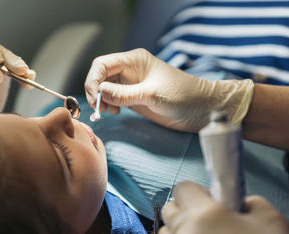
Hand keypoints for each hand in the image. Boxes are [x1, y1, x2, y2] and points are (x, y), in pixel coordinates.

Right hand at [84, 48, 253, 131]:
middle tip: (99, 108)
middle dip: (95, 91)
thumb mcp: (152, 94)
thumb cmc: (183, 95)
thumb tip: (99, 92)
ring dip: (101, 100)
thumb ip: (124, 94)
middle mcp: (130, 70)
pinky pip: (113, 99)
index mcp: (134, 60)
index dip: (93, 79)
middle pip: (100, 76)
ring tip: (109, 112)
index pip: (102, 64)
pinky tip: (115, 112)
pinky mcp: (133, 98)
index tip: (95, 97)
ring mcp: (130, 85)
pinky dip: (108, 106)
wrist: (201, 109)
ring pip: (104, 88)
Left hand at [159, 181, 288, 233]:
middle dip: (184, 207)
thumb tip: (234, 202)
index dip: (196, 190)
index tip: (212, 198)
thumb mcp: (267, 217)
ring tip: (203, 233)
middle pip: (169, 210)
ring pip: (166, 232)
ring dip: (179, 228)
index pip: (181, 188)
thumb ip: (244, 200)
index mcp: (203, 214)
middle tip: (207, 214)